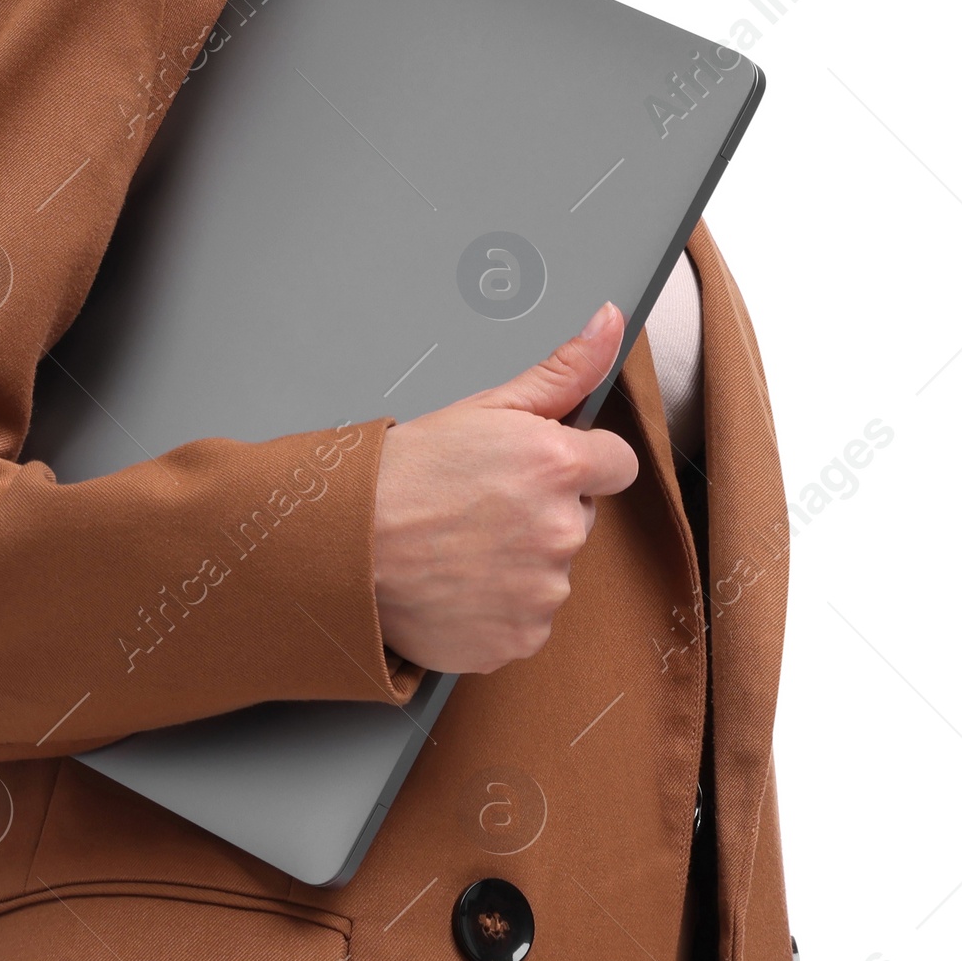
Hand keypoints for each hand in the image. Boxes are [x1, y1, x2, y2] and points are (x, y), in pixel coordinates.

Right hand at [371, 302, 637, 673]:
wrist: (345, 544)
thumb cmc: (404, 472)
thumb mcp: (484, 406)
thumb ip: (563, 369)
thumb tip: (609, 322)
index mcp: (558, 466)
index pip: (616, 463)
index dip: (578, 461)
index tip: (536, 468)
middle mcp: (561, 530)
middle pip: (580, 517)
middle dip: (543, 510)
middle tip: (480, 505)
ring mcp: (543, 591)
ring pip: (553, 570)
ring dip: (521, 562)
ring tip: (462, 546)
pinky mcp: (521, 638)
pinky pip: (528, 618)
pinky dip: (501, 607)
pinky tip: (459, 582)